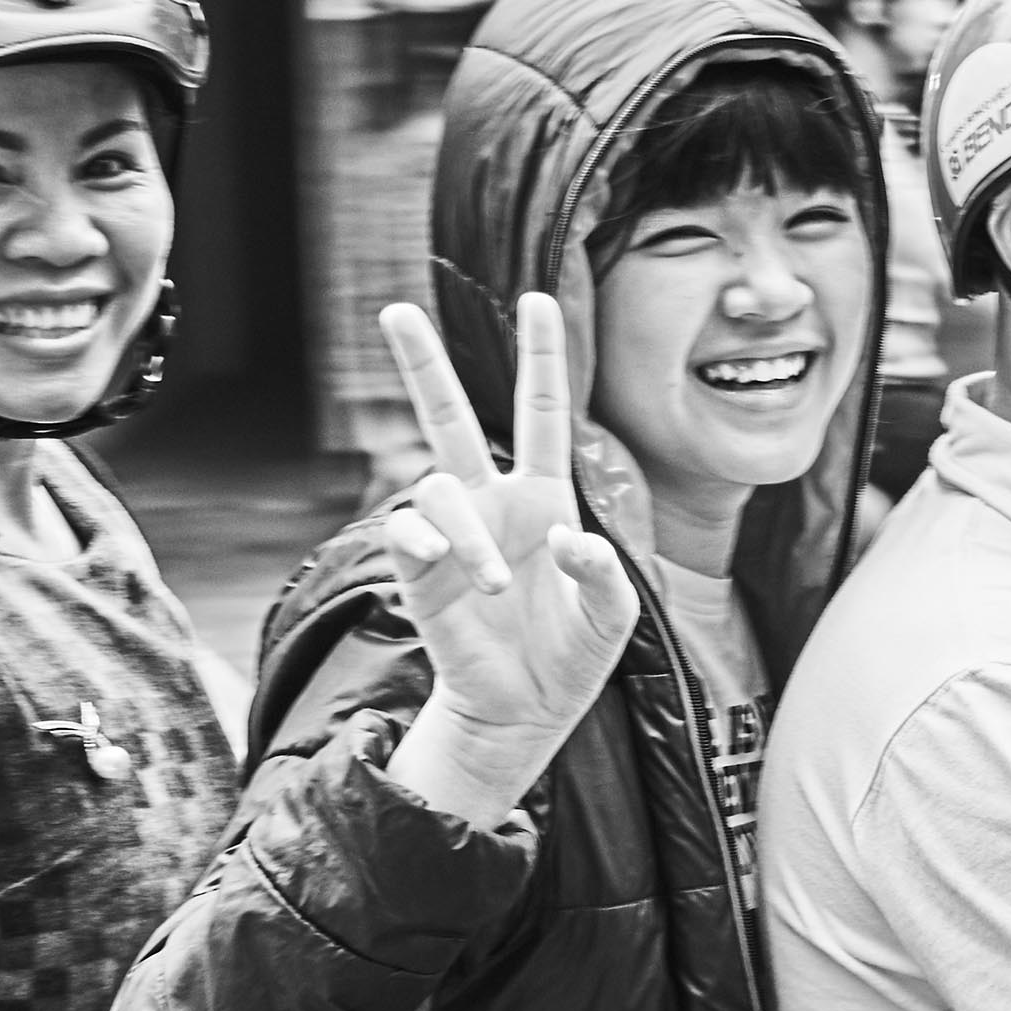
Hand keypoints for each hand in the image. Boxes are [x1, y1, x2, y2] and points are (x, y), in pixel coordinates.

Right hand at [376, 295, 637, 829]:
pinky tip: (442, 562)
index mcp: (546, 497)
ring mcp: (453, 535)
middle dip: (423, 364)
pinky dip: (425, 540)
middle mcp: (493, 503)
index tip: (538, 299)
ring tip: (493, 587)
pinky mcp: (421, 572)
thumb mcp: (613, 616)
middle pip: (449, 417)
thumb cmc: (574, 655)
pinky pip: (408, 533)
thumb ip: (603, 576)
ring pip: (438, 489)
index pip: (543, 411)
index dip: (542, 357)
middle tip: (396, 309)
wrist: (527, 711)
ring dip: (467, 533)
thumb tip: (565, 540)